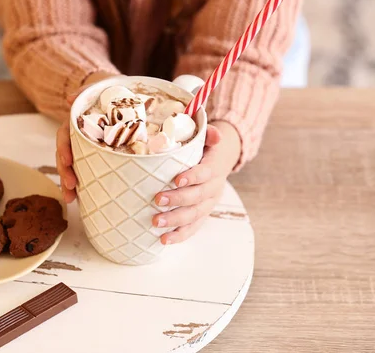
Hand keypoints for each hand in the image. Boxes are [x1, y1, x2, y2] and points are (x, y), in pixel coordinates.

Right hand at [56, 71, 118, 202]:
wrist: (119, 92)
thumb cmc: (110, 88)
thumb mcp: (101, 85)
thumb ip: (87, 89)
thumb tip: (70, 98)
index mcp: (77, 120)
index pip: (64, 135)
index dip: (63, 148)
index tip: (67, 161)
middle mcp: (78, 134)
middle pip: (65, 155)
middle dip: (65, 172)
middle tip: (70, 187)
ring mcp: (85, 145)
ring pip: (72, 165)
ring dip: (68, 182)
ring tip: (71, 199)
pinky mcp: (94, 153)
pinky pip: (84, 169)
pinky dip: (81, 184)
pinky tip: (80, 198)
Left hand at [152, 121, 241, 244]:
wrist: (218, 162)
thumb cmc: (204, 149)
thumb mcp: (207, 138)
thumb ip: (208, 134)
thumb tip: (215, 135)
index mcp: (214, 168)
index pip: (206, 173)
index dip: (193, 177)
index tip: (177, 179)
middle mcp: (213, 188)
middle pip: (197, 196)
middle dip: (177, 199)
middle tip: (157, 199)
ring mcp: (207, 204)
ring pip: (194, 215)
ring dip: (175, 220)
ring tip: (156, 222)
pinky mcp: (201, 215)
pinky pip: (193, 228)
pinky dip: (179, 235)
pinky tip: (164, 240)